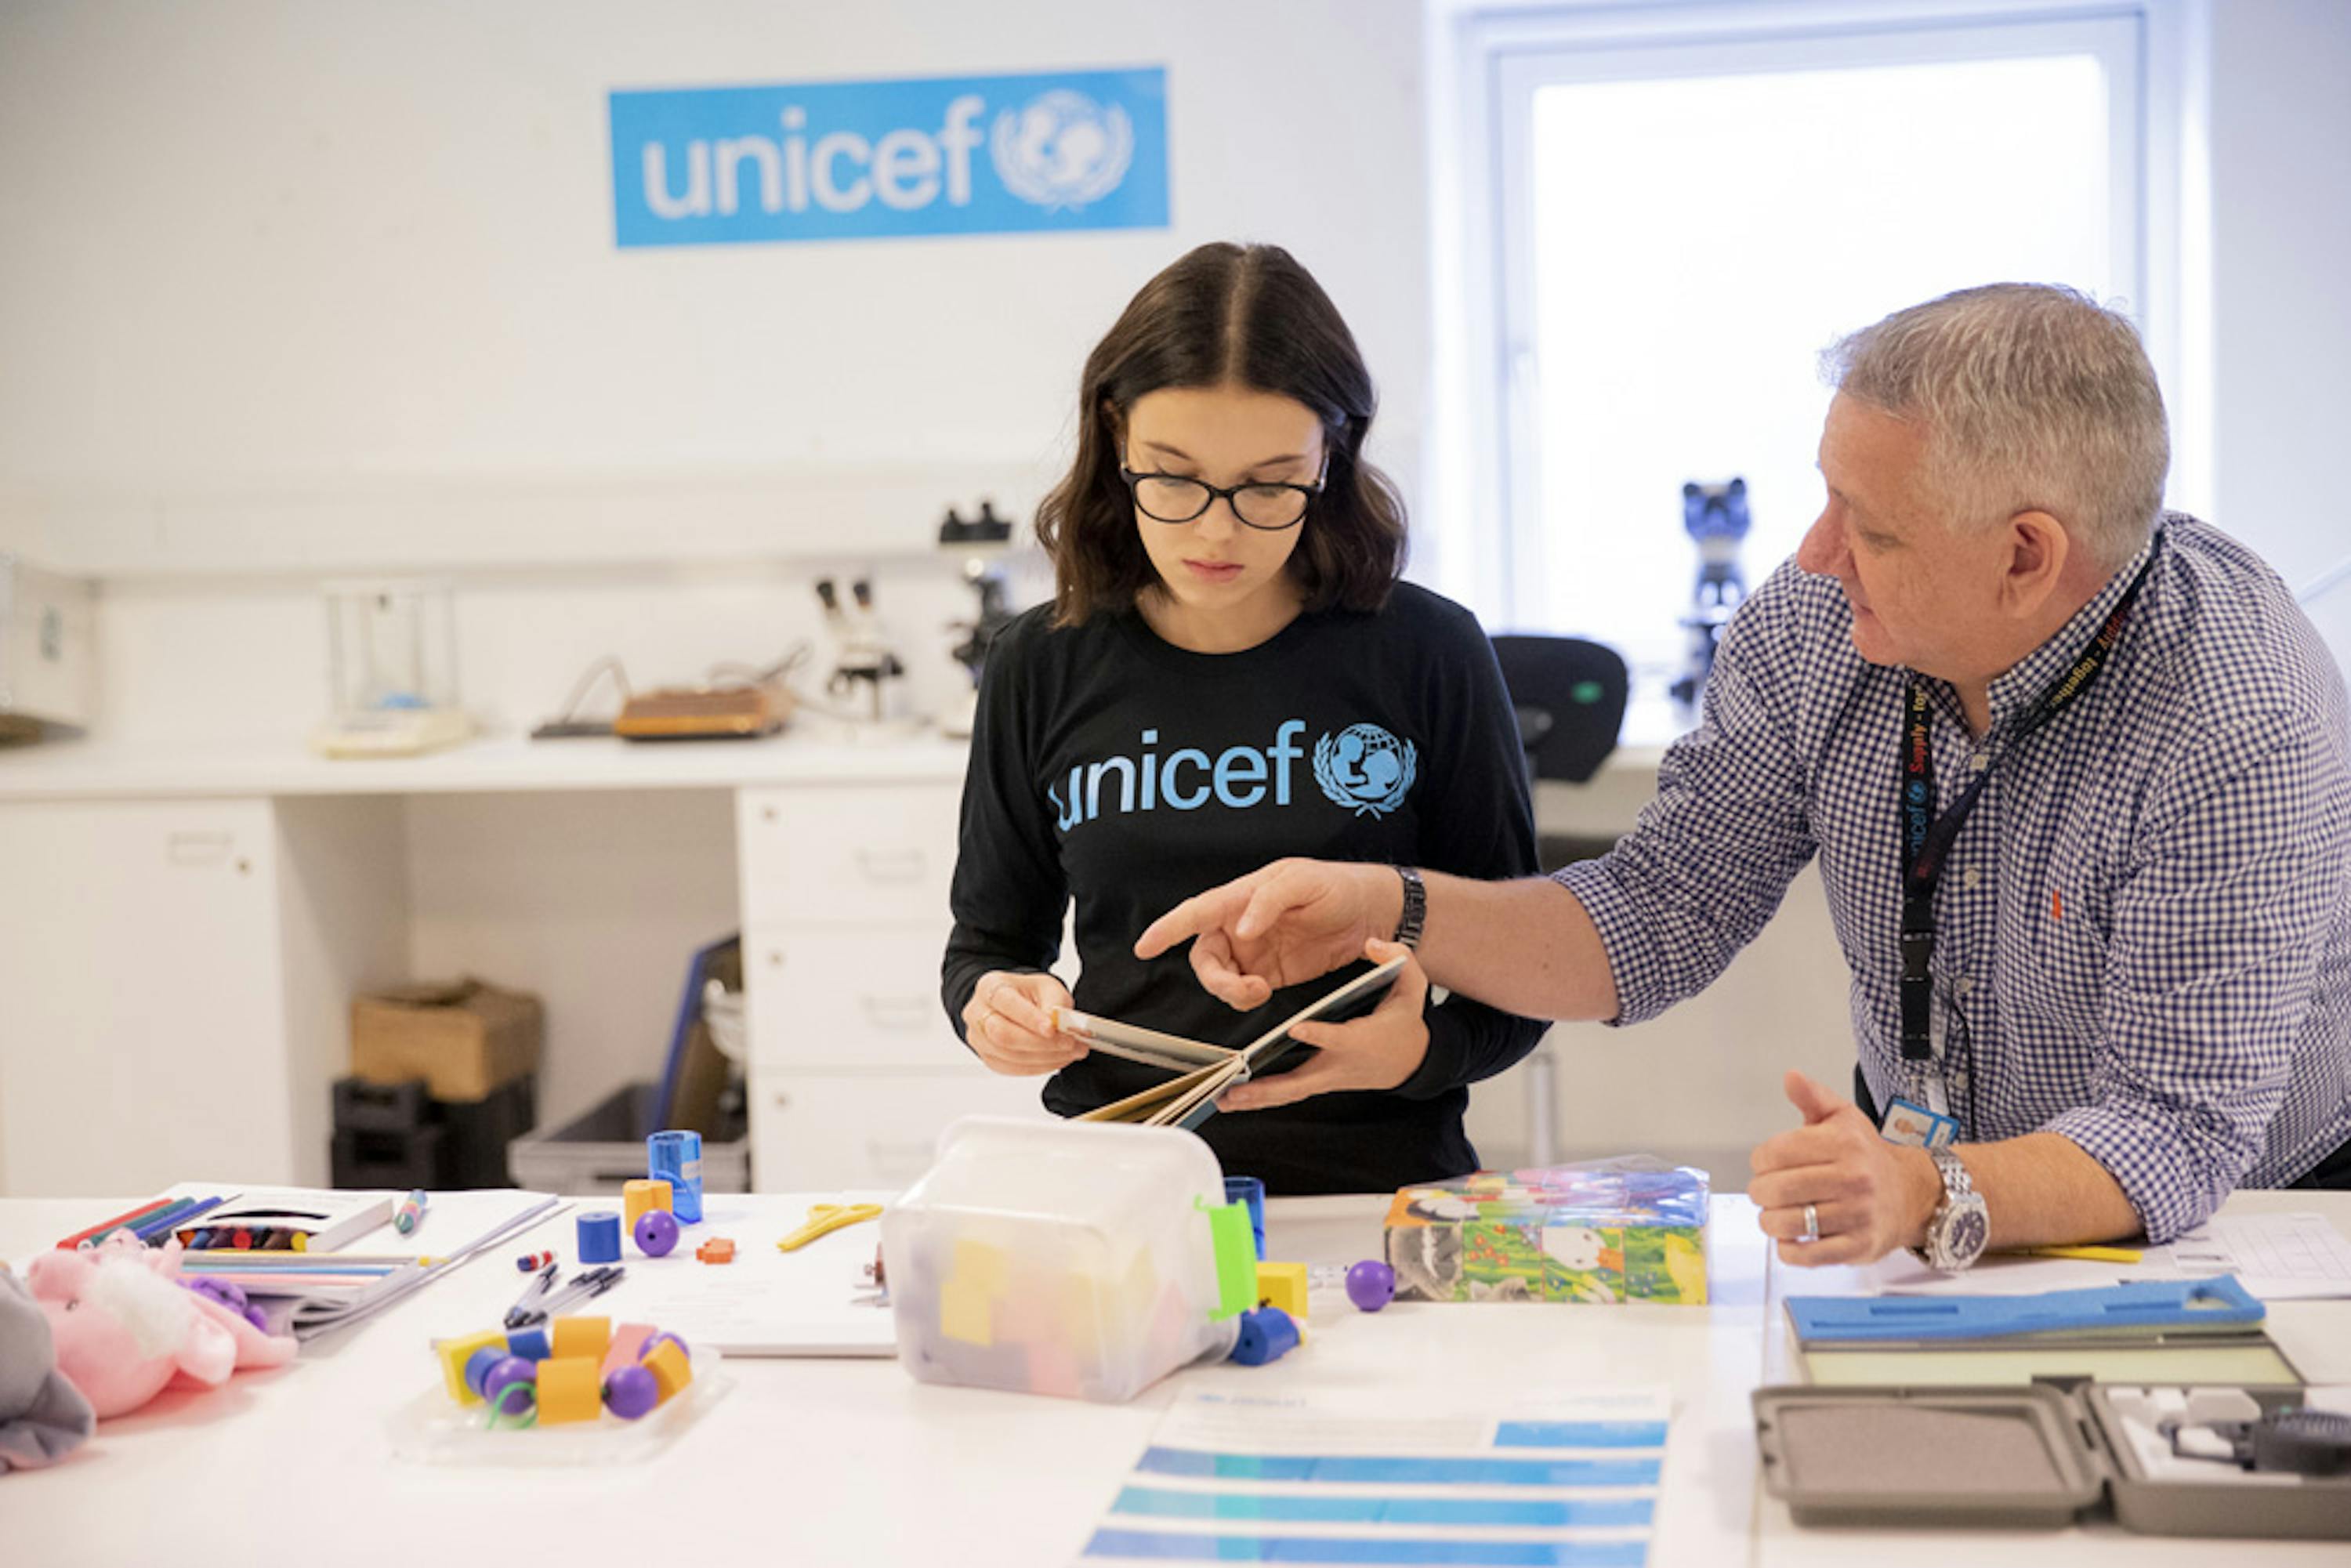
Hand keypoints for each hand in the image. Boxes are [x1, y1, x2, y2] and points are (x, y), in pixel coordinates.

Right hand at [960, 970, 1083, 1075]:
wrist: (1017, 1005)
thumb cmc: (1029, 994)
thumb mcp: (1047, 987)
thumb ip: (1055, 1003)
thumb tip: (1059, 1026)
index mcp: (990, 987)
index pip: (1006, 1003)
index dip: (1029, 1018)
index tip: (1053, 1029)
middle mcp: (977, 1013)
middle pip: (1002, 1034)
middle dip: (1040, 1043)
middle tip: (1069, 1043)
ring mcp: (979, 1039)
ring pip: (1009, 1055)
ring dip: (1045, 1057)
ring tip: (1071, 1052)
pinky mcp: (988, 1058)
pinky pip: (1013, 1068)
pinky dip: (1039, 1067)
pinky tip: (1057, 1059)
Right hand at [1135, 858, 1400, 1011]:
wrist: (1369, 913)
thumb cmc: (1334, 886)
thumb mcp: (1303, 882)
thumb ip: (1268, 901)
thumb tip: (1240, 928)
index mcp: (1241, 896)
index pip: (1196, 912)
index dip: (1167, 929)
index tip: (1144, 947)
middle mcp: (1239, 925)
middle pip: (1203, 956)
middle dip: (1214, 978)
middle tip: (1244, 989)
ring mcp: (1253, 951)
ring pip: (1220, 978)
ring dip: (1231, 992)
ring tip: (1260, 991)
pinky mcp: (1269, 974)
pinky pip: (1242, 992)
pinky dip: (1245, 1000)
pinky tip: (1264, 994)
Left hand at [1218, 940, 1429, 1111]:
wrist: (1410, 1060)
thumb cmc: (1404, 1021)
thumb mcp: (1412, 987)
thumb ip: (1397, 959)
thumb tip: (1372, 943)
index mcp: (1360, 1040)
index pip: (1339, 1038)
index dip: (1320, 1035)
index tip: (1297, 1028)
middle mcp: (1338, 1065)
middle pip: (1300, 1082)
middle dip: (1267, 1089)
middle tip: (1235, 1089)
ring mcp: (1325, 1078)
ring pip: (1288, 1093)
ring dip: (1255, 1100)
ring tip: (1222, 1099)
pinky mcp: (1317, 1082)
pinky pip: (1286, 1093)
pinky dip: (1260, 1098)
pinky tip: (1233, 1098)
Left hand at [1747, 1070, 1939, 1266]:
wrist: (1910, 1194)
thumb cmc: (1866, 1156)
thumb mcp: (1843, 1118)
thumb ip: (1813, 1097)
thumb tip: (1791, 1077)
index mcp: (1844, 1144)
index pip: (1775, 1153)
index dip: (1760, 1160)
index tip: (1766, 1164)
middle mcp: (1853, 1179)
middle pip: (1777, 1189)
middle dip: (1760, 1192)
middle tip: (1765, 1191)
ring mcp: (1857, 1215)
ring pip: (1787, 1223)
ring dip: (1770, 1221)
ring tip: (1776, 1213)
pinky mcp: (1858, 1246)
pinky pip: (1806, 1255)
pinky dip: (1788, 1249)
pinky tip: (1791, 1237)